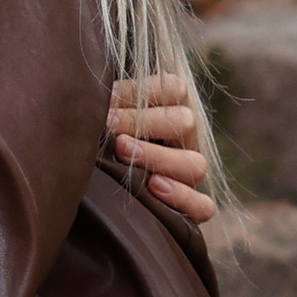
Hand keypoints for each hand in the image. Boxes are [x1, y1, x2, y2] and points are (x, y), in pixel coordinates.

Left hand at [109, 71, 214, 228]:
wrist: (92, 195)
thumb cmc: (97, 142)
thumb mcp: (103, 117)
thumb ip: (109, 103)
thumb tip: (98, 94)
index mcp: (169, 109)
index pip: (175, 88)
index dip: (143, 92)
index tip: (108, 101)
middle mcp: (185, 140)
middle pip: (186, 122)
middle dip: (145, 124)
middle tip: (112, 131)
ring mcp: (189, 175)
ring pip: (196, 163)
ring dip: (159, 158)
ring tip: (124, 155)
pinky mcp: (191, 208)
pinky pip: (203, 206)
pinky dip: (182, 197)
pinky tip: (153, 188)